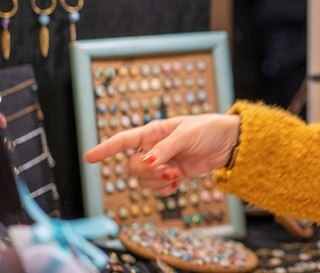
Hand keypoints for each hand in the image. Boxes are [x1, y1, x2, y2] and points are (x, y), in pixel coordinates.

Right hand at [83, 114, 239, 195]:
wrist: (230, 143)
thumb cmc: (209, 129)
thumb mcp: (187, 134)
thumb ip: (165, 149)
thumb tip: (147, 162)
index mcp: (154, 131)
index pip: (124, 140)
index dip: (105, 148)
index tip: (88, 157)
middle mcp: (154, 147)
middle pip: (133, 167)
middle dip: (148, 173)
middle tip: (169, 171)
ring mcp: (163, 162)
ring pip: (144, 180)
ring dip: (158, 182)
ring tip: (177, 175)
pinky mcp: (173, 174)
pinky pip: (158, 188)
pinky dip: (165, 190)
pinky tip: (177, 183)